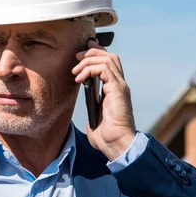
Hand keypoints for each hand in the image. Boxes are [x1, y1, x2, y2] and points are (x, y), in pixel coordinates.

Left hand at [72, 40, 136, 160]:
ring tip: (76, 70)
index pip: (109, 63)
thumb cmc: (107, 137)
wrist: (117, 144)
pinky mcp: (117, 89)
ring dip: (89, 60)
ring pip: (107, 59)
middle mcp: (119, 85)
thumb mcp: (95, 119)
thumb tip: (87, 108)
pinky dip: (90, 69)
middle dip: (91, 52)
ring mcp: (120, 86)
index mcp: (115, 90)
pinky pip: (104, 69)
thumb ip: (93, 109)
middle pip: (109, 56)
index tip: (81, 54)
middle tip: (76, 58)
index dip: (96, 54)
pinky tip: (80, 79)